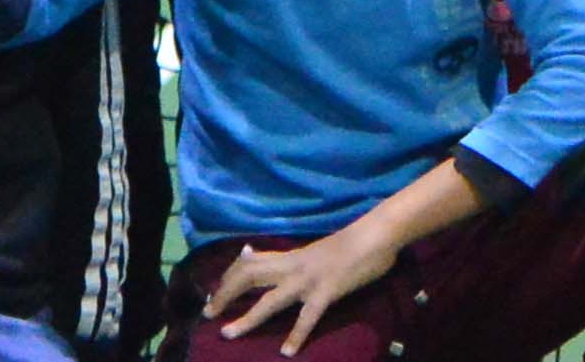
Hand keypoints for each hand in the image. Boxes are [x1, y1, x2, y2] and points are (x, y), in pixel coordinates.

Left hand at [205, 219, 402, 355]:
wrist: (375, 234)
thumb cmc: (350, 243)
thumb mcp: (315, 250)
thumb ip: (293, 259)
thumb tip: (271, 259)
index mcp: (291, 256)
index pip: (249, 261)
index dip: (227, 276)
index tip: (213, 291)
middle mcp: (293, 266)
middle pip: (249, 276)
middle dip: (224, 295)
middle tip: (208, 314)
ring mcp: (309, 280)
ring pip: (269, 300)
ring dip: (247, 318)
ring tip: (229, 335)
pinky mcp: (327, 291)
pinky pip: (307, 316)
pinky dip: (296, 335)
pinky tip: (287, 351)